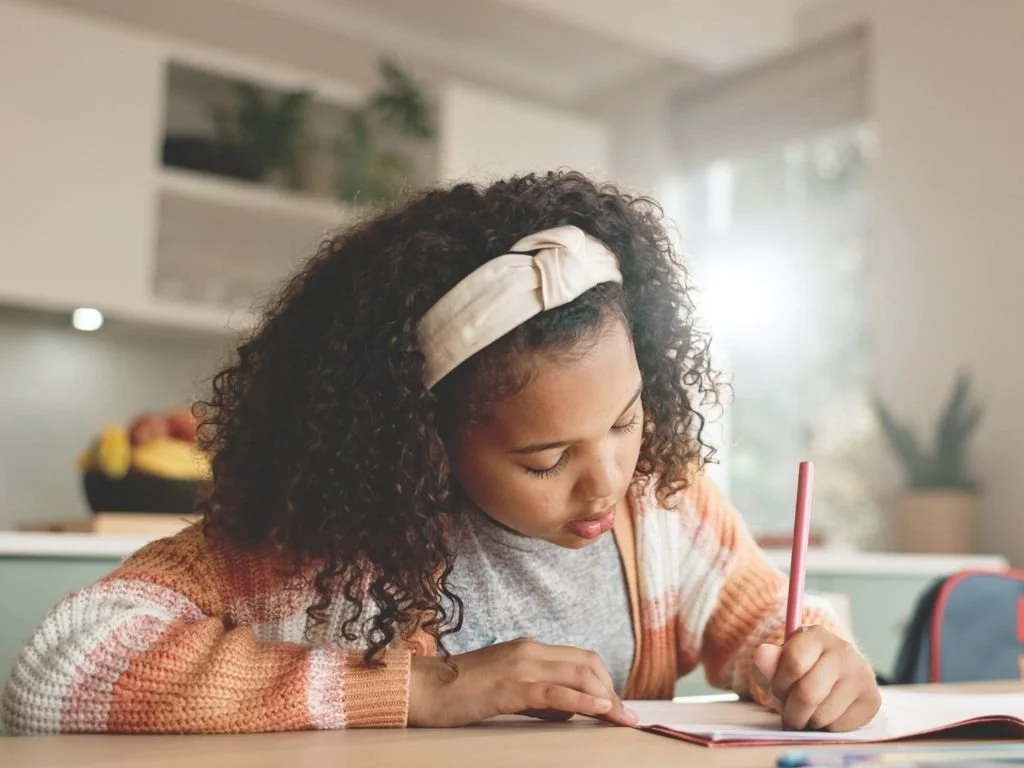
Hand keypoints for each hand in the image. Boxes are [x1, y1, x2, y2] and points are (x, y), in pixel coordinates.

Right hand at [408, 638, 637, 727]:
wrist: (424, 688)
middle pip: (587, 663)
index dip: (603, 681)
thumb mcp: (504, 686)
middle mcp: (530, 650)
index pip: (579, 658)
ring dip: (606, 698)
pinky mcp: (512, 686)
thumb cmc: (460, 691)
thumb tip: (565, 708)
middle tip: (623, 716)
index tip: (616, 704)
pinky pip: (557, 692)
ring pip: (579, 675)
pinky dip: (584, 700)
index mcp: (528, 648)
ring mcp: (521, 666)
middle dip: (611, 690)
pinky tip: (600, 710)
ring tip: (622, 719)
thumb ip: (535, 692)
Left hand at [752, 625, 880, 731]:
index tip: (777, 692)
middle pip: (808, 693)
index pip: (793, 663)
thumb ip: (767, 662)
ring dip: (808, 722)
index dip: (779, 685)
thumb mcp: (778, 663)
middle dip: (791, 713)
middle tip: (789, 715)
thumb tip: (762, 653)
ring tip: (808, 713)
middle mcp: (843, 650)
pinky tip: (827, 715)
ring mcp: (861, 674)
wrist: (835, 677)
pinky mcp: (872, 700)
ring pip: (823, 715)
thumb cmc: (801, 669)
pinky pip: (840, 727)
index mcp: (815, 635)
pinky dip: (826, 728)